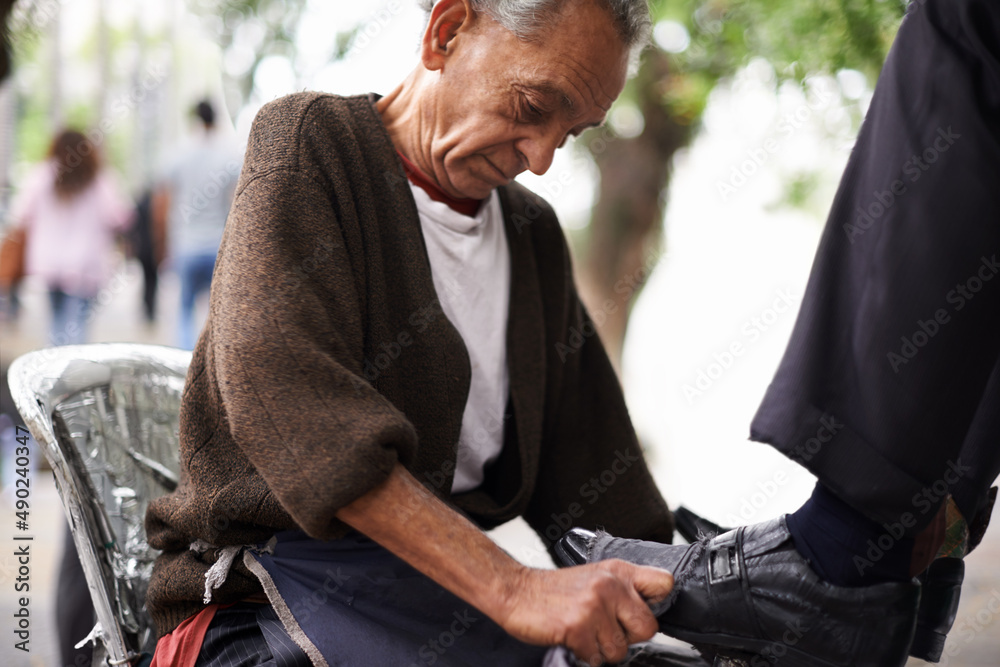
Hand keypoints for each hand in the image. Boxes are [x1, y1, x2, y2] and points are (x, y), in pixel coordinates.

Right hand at [496, 559, 672, 665]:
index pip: (663, 583)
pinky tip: (573, 637)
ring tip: (585, 631)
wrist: (516, 591)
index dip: (656, 604)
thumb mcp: (595, 576)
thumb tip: (652, 608)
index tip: (640, 611)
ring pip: (621, 650)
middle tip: (605, 629)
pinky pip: (597, 658)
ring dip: (602, 649)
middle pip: (648, 628)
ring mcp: (594, 606)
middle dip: (628, 637)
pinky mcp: (578, 627)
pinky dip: (584, 654)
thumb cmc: (555, 590)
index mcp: (617, 571)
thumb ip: (623, 588)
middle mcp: (609, 585)